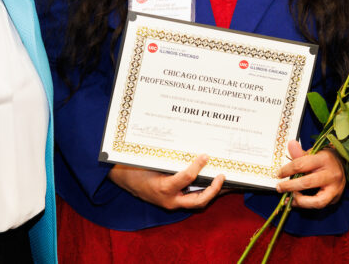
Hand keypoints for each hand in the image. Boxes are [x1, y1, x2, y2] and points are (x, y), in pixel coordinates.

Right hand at [108, 154, 224, 209]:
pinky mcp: (174, 201)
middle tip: (222, 175)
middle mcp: (170, 200)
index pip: (186, 179)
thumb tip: (190, 146)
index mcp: (163, 188)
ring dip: (212, 192)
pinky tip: (213, 182)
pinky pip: (192, 198)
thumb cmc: (135, 167)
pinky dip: (204, 191)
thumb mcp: (150, 161)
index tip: (205, 156)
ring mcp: (173, 203)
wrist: (123, 179)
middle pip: (198, 201)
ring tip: (224, 181)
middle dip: (213, 190)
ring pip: (197, 202)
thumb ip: (169, 158)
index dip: (197, 167)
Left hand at [274, 141, 345, 208]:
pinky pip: (319, 205)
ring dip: (300, 200)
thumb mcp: (314, 152)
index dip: (287, 170)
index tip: (279, 174)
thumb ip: (300, 153)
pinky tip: (297, 201)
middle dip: (290, 187)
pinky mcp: (335, 198)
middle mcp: (331, 174)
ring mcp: (335, 188)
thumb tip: (290, 144)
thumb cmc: (325, 158)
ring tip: (290, 197)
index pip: (302, 165)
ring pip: (317, 200)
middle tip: (280, 187)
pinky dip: (306, 205)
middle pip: (307, 183)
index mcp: (324, 159)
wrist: (343, 164)